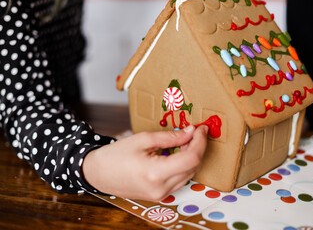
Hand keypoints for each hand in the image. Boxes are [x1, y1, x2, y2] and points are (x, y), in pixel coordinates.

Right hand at [82, 125, 208, 201]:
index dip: (200, 142)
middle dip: (197, 147)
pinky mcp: (160, 196)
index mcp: (155, 173)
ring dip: (191, 157)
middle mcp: (161, 188)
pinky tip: (178, 154)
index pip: (191, 158)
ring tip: (186, 141)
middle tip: (194, 132)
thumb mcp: (143, 139)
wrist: (99, 174)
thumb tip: (190, 132)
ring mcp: (161, 195)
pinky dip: (183, 166)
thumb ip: (170, 137)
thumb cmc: (116, 155)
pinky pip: (179, 180)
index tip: (201, 129)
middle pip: (193, 167)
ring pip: (189, 174)